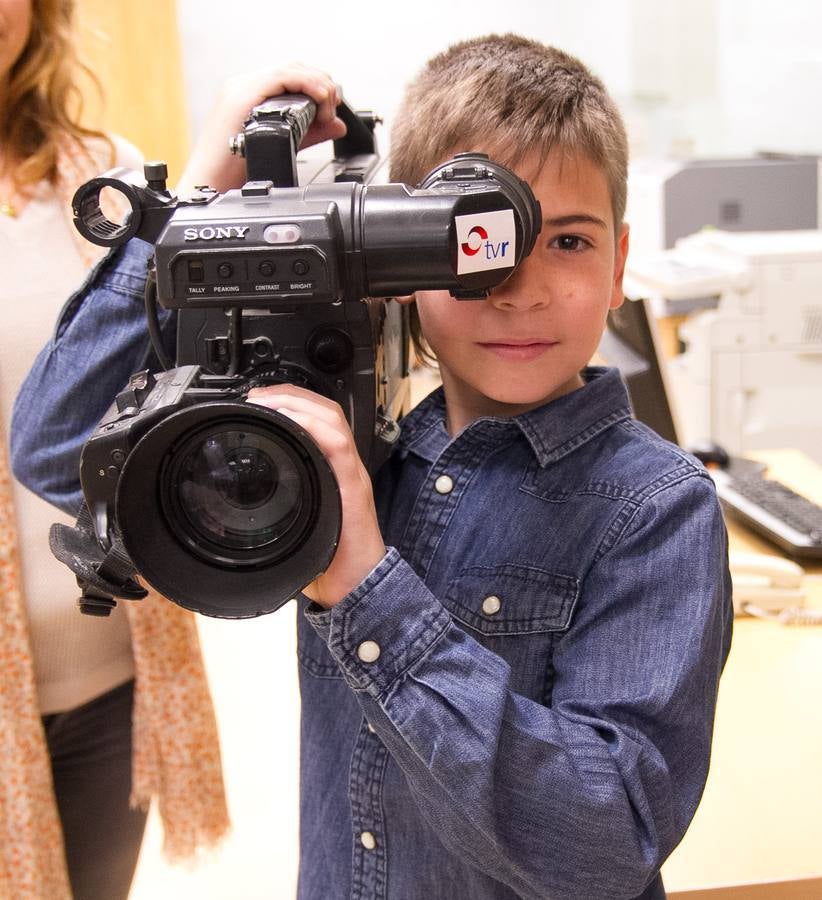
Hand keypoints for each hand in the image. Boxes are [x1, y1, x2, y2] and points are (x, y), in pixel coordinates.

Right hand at [176, 63, 346, 195]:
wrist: (210, 188)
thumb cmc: (238, 172)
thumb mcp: (284, 145)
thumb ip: (310, 133)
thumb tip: (338, 124)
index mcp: (252, 95)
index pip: (292, 75)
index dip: (318, 85)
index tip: (332, 107)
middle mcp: (245, 86)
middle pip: (293, 67)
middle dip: (321, 83)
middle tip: (333, 108)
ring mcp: (241, 89)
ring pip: (289, 68)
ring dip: (317, 85)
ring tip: (327, 108)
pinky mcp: (241, 97)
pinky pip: (281, 78)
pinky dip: (306, 85)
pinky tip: (319, 102)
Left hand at [246, 384, 385, 608]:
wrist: (357, 586)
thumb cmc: (330, 558)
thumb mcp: (297, 523)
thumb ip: (280, 505)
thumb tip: (238, 508)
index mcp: (332, 470)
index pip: (319, 419)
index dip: (291, 402)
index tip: (259, 400)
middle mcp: (344, 466)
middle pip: (327, 410)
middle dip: (291, 395)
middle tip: (258, 396)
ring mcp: (351, 474)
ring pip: (334, 420)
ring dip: (300, 404)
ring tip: (269, 403)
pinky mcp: (354, 488)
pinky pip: (340, 447)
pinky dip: (316, 428)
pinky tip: (294, 424)